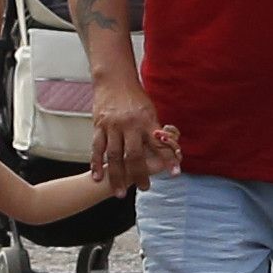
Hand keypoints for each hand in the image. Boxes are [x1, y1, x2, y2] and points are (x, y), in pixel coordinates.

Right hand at [88, 76, 166, 196]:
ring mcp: (112, 126)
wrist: (114, 80)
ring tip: (119, 192)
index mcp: (145, 121)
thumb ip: (155, 130)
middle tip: (144, 188)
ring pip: (114, 156)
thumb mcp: (149, 112)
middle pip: (134, 155)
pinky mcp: (99, 126)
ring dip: (116, 176)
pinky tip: (97, 176)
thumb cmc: (135, 98)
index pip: (160, 144)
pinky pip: (97, 148)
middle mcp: (129, 125)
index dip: (168, 159)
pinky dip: (96, 163)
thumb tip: (168, 148)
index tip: (175, 173)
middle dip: (139, 174)